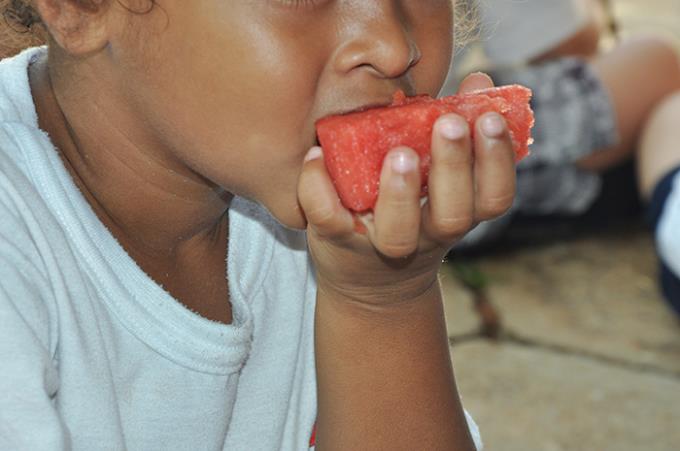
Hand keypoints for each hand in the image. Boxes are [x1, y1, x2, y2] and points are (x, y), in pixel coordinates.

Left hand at [297, 73, 515, 306]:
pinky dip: (319, 187)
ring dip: (401, 192)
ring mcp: (380, 242)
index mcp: (456, 214)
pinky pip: (328, 218)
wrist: (367, 279)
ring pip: (398, 231)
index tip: (490, 119)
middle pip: (452, 214)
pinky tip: (316, 153)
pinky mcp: (337, 241)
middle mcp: (426, 235)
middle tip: (449, 124)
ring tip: (399, 152)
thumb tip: (478, 81)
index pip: (493, 197)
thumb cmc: (408, 212)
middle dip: (454, 168)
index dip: (497, 161)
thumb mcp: (439, 180)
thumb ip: (457, 132)